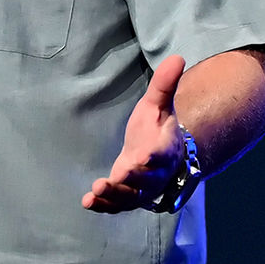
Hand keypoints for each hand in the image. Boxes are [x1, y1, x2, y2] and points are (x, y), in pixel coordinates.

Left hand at [82, 55, 186, 213]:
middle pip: (146, 180)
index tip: (143, 156)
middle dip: (132, 180)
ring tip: (95, 190)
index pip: (161, 154)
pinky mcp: (127, 196)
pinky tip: (87, 202)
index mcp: (165, 149)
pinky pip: (117, 205)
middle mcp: (155, 173)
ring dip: (113, 196)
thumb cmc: (157, 126)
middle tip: (117, 176)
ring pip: (130, 198)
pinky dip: (103, 206)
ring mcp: (141, 189)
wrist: (162, 154)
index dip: (153, 156)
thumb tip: (177, 57)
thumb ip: (165, 84)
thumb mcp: (159, 104)